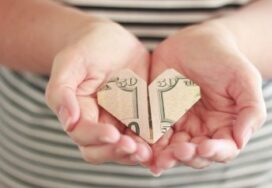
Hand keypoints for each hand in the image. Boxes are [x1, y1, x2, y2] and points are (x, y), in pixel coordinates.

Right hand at [45, 19, 151, 165]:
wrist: (113, 41)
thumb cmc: (87, 48)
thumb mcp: (70, 62)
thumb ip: (62, 90)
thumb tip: (68, 122)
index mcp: (78, 112)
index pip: (83, 134)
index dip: (96, 137)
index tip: (112, 134)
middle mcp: (98, 122)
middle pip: (101, 150)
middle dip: (116, 152)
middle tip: (133, 148)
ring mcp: (120, 121)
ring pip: (125, 147)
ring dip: (135, 153)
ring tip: (148, 152)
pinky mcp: (140, 117)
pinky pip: (145, 134)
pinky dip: (152, 142)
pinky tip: (162, 141)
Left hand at [149, 22, 266, 173]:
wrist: (195, 41)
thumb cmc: (224, 59)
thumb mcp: (244, 79)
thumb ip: (251, 109)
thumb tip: (241, 140)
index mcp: (224, 126)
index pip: (222, 150)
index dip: (214, 153)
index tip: (204, 147)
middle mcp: (201, 131)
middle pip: (194, 155)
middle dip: (186, 157)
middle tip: (178, 151)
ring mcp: (179, 124)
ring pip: (171, 150)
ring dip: (165, 157)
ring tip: (159, 158)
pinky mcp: (158, 116)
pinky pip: (152, 134)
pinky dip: (147, 144)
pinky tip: (142, 147)